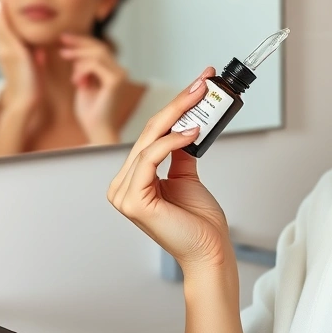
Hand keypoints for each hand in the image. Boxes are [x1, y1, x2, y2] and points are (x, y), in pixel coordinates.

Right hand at [0, 0, 45, 154]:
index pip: (2, 31)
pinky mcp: (12, 52)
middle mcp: (3, 51)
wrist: (26, 101)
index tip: (2, 4)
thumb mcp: (33, 68)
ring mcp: (5, 51)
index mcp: (8, 54)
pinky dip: (2, 19)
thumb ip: (34, 58)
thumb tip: (40, 52)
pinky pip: (4, 31)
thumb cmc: (31, 87)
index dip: (1, 18)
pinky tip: (0, 7)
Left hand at [58, 34, 127, 144]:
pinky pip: (95, 65)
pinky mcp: (115, 81)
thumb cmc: (90, 112)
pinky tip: (77, 83)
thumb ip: (83, 69)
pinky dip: (81, 70)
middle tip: (61, 44)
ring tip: (70, 73)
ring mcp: (120, 75)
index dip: (82, 41)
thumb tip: (75, 53)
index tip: (64, 38)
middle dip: (78, 44)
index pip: (99, 49)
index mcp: (113, 71)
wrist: (96, 129)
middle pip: (99, 47)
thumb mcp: (83, 84)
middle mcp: (120, 71)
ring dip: (78, 60)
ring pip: (97, 54)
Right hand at [108, 66, 233, 271]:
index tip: (197, 86)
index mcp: (131, 181)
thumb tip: (184, 124)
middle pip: (148, 133)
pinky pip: (150, 158)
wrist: (209, 250)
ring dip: (178, 115)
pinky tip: (191, 131)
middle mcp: (122, 186)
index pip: (149, 134)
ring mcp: (124, 194)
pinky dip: (172, 141)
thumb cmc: (198, 221)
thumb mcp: (186, 176)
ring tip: (201, 99)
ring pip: (149, 141)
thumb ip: (178, 152)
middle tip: (201, 82)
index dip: (173, 107)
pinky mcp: (133, 201)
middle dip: (178, 103)